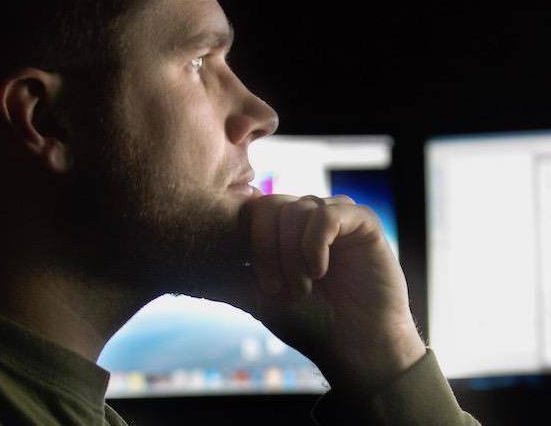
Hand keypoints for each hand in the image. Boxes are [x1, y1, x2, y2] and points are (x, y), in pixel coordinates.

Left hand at [238, 193, 425, 394]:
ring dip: (293, 255)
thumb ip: (229, 273)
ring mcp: (336, 215)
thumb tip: (187, 271)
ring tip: (305, 288)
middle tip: (281, 288)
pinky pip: (326, 215)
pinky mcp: (363, 221)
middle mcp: (308, 216)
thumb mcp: (257, 296)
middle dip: (269, 250)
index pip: (252, 209)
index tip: (264, 285)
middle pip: (270, 205)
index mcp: (284, 229)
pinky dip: (315, 246)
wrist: (354, 344)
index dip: (252, 245)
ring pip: (297, 210)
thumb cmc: (309, 321)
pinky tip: (320, 271)